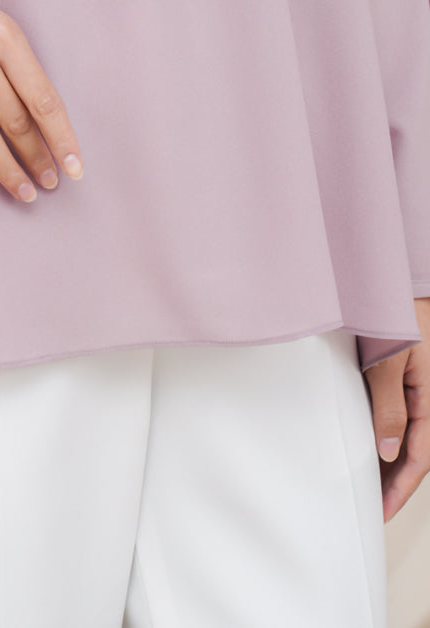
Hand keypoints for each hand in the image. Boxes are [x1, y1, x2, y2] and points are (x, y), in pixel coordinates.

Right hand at [0, 0, 82, 202]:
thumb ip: (15, 61)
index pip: (44, 99)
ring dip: (9, 172)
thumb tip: (43, 117)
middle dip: (38, 159)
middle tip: (48, 182)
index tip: (75, 167)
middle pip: (17, 122)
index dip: (62, 139)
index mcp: (3, 34)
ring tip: (24, 192)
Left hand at [363, 296, 429, 521]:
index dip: (401, 487)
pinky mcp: (409, 376)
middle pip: (416, 450)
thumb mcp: (388, 361)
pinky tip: (372, 441)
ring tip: (369, 480)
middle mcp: (429, 396)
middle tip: (373, 504)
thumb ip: (389, 407)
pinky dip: (389, 433)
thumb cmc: (395, 312)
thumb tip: (388, 451)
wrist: (395, 282)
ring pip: (409, 434)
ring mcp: (420, 387)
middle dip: (396, 480)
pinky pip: (402, 413)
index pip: (420, 457)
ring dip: (392, 459)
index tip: (382, 510)